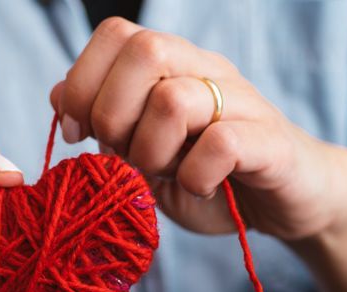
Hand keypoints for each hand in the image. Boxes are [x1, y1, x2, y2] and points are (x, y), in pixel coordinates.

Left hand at [50, 17, 346, 240]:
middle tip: (122, 155)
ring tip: (163, 175)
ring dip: (151, 151)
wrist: (287, 203)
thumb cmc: (210, 177)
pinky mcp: (271, 143)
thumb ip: (104, 124)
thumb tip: (60, 96)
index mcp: (173, 66)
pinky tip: (199, 188)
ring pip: (176, 98)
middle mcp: (206, 71)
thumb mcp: (143, 154)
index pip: (116, 34)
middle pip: (144, 49)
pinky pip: (223, 143)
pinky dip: (196, 175)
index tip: (79, 135)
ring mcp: (241, 103)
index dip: (82, 82)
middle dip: (112, 112)